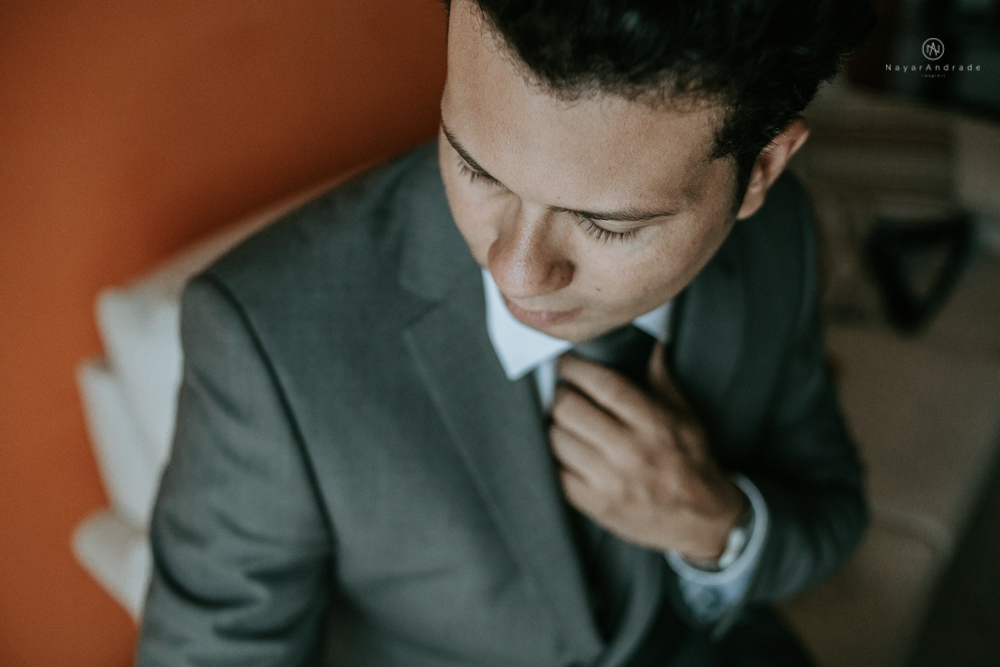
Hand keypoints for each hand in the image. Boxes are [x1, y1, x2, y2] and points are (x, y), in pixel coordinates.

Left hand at [550, 342, 745, 560]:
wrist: (702, 522)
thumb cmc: (692, 462)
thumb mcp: (686, 417)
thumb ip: (662, 379)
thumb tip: (652, 343)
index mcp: (653, 424)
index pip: (603, 385)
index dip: (576, 369)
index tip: (566, 363)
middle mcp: (630, 452)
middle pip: (570, 409)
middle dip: (560, 394)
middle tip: (562, 392)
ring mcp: (610, 482)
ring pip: (556, 439)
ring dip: (552, 424)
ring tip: (561, 420)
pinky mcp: (596, 506)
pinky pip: (555, 472)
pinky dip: (552, 457)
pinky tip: (561, 449)